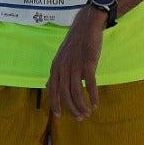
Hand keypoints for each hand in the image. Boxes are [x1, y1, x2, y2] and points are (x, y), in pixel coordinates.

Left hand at [46, 2, 106, 119]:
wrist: (87, 26)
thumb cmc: (75, 42)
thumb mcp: (61, 57)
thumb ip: (55, 72)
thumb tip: (47, 85)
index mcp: (56, 67)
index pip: (52, 90)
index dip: (55, 104)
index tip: (60, 115)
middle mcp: (63, 68)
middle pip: (65, 94)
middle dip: (72, 109)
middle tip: (79, 118)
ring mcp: (75, 66)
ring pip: (77, 92)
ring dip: (82, 105)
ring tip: (88, 113)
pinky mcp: (88, 64)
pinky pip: (90, 84)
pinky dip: (93, 96)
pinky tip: (96, 104)